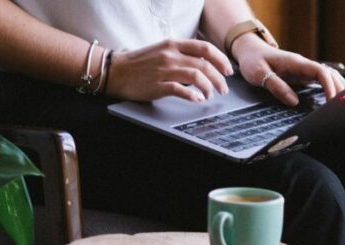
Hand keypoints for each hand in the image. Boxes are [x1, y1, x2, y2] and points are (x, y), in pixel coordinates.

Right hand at [107, 39, 233, 101]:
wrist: (116, 71)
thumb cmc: (139, 63)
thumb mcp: (162, 51)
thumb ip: (181, 54)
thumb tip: (202, 63)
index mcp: (173, 44)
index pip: (205, 48)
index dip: (220, 59)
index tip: (228, 70)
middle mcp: (171, 55)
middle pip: (204, 64)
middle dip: (219, 78)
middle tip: (223, 88)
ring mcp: (164, 70)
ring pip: (196, 76)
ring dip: (209, 88)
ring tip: (211, 95)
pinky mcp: (158, 85)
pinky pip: (181, 90)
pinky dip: (192, 96)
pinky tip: (197, 100)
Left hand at [231, 36, 344, 105]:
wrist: (250, 50)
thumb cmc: (253, 61)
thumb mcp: (260, 73)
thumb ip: (276, 86)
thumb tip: (293, 101)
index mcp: (296, 62)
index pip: (321, 71)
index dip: (329, 86)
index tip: (331, 100)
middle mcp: (303, 65)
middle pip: (330, 74)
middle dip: (339, 89)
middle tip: (343, 107)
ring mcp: (304, 70)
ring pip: (328, 76)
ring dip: (338, 87)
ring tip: (344, 104)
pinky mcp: (302, 75)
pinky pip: (321, 80)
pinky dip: (330, 87)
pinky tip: (335, 97)